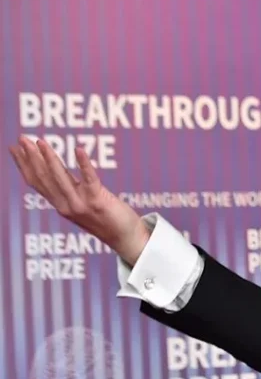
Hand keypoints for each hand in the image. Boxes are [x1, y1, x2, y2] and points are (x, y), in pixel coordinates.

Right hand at [8, 137, 149, 264]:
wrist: (127, 239)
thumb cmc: (108, 220)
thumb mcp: (82, 203)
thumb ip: (69, 189)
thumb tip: (56, 171)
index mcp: (61, 205)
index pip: (36, 182)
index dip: (23, 164)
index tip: (14, 148)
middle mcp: (66, 206)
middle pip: (44, 178)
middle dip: (31, 157)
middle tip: (22, 138)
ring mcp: (81, 204)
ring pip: (60, 177)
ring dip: (49, 158)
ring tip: (40, 142)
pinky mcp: (98, 201)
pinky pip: (89, 178)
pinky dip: (83, 163)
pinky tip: (79, 149)